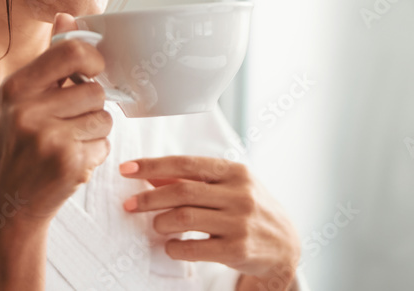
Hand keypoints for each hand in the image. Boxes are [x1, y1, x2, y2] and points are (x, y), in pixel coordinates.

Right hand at [0, 12, 111, 221]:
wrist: (7, 206)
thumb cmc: (17, 147)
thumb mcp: (20, 100)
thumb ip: (48, 61)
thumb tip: (66, 16)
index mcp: (16, 88)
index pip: (71, 52)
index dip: (93, 60)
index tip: (94, 72)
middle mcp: (28, 110)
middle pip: (95, 90)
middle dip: (92, 107)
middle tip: (70, 124)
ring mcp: (48, 138)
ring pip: (104, 118)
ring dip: (94, 132)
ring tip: (67, 144)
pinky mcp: (67, 163)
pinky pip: (104, 146)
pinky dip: (94, 155)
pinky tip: (69, 164)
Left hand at [120, 156, 301, 290]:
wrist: (285, 246)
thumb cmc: (251, 210)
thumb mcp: (229, 187)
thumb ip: (194, 180)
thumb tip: (152, 174)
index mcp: (235, 172)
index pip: (186, 164)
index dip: (153, 165)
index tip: (128, 169)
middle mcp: (239, 194)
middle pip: (182, 191)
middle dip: (148, 198)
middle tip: (129, 204)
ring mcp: (239, 222)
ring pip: (184, 218)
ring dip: (161, 222)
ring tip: (156, 225)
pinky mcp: (237, 249)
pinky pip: (194, 248)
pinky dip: (174, 248)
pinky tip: (171, 246)